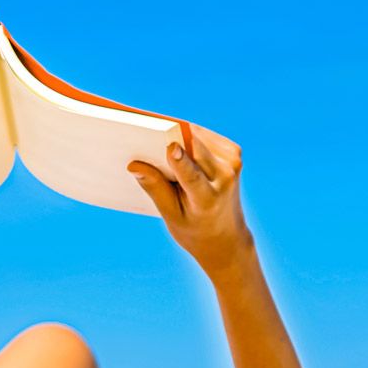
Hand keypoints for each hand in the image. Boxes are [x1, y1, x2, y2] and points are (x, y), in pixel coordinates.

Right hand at [128, 126, 250, 274]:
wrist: (226, 237)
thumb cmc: (194, 230)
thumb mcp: (171, 216)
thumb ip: (155, 188)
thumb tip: (134, 165)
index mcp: (208, 200)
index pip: (193, 177)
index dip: (180, 161)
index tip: (169, 147)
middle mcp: (225, 178)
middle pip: (194, 148)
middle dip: (169, 136)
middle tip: (143, 130)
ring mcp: (233, 163)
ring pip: (198, 136)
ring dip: (178, 133)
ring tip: (156, 135)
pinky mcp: (233, 152)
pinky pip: (205, 136)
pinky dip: (188, 136)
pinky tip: (176, 140)